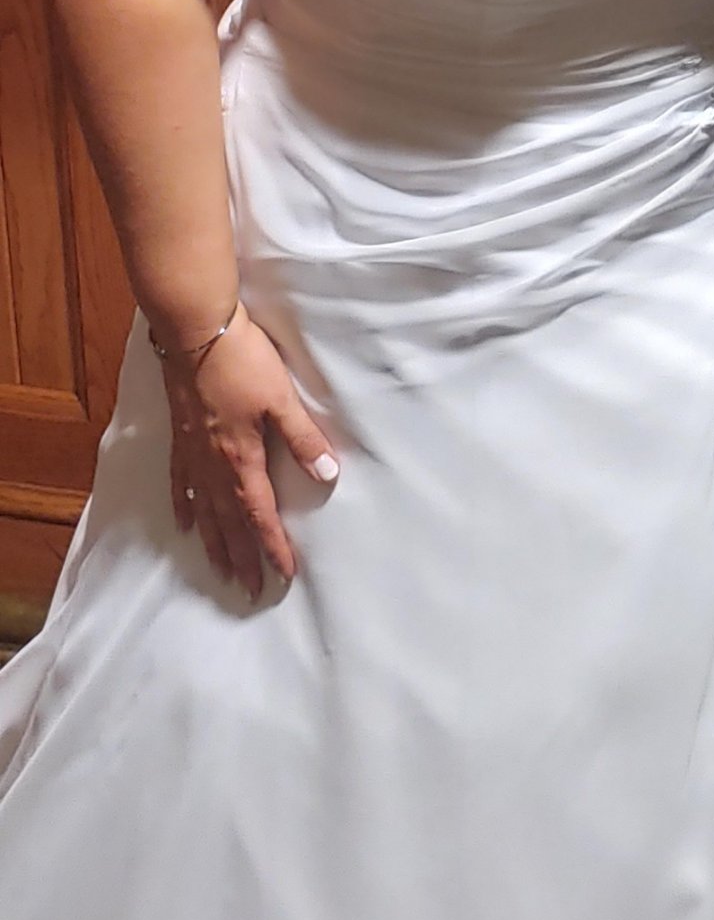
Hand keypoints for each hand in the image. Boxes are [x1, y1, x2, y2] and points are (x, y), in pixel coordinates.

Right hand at [162, 307, 338, 592]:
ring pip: (204, 510)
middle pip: (229, 521)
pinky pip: (180, 483)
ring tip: (220, 568)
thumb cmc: (242, 361)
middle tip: (249, 588)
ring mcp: (192, 452)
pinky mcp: (179, 436)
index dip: (272, 545)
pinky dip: (184, 506)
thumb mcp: (281, 399)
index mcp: (242, 457)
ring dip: (214, 542)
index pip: (260, 513)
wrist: (194, 331)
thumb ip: (303, 439)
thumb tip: (328, 475)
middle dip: (243, 556)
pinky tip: (185, 522)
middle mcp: (213, 464)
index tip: (282, 573)